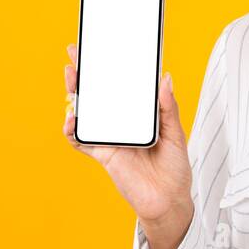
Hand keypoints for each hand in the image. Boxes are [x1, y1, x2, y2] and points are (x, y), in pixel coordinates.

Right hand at [63, 44, 193, 225]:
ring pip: (86, 113)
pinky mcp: (103, 154)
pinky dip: (73, 130)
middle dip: (85, 74)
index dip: (110, 68)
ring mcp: (110, 137)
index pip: (121, 87)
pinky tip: (72, 120)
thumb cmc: (174, 168)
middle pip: (98, 95)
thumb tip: (165, 78)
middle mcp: (121, 123)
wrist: (168, 200)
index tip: (103, 47)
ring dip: (75, 95)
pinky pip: (81, 141)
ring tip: (71, 77)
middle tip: (75, 53)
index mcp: (138, 115)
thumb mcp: (176, 133)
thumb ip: (168, 108)